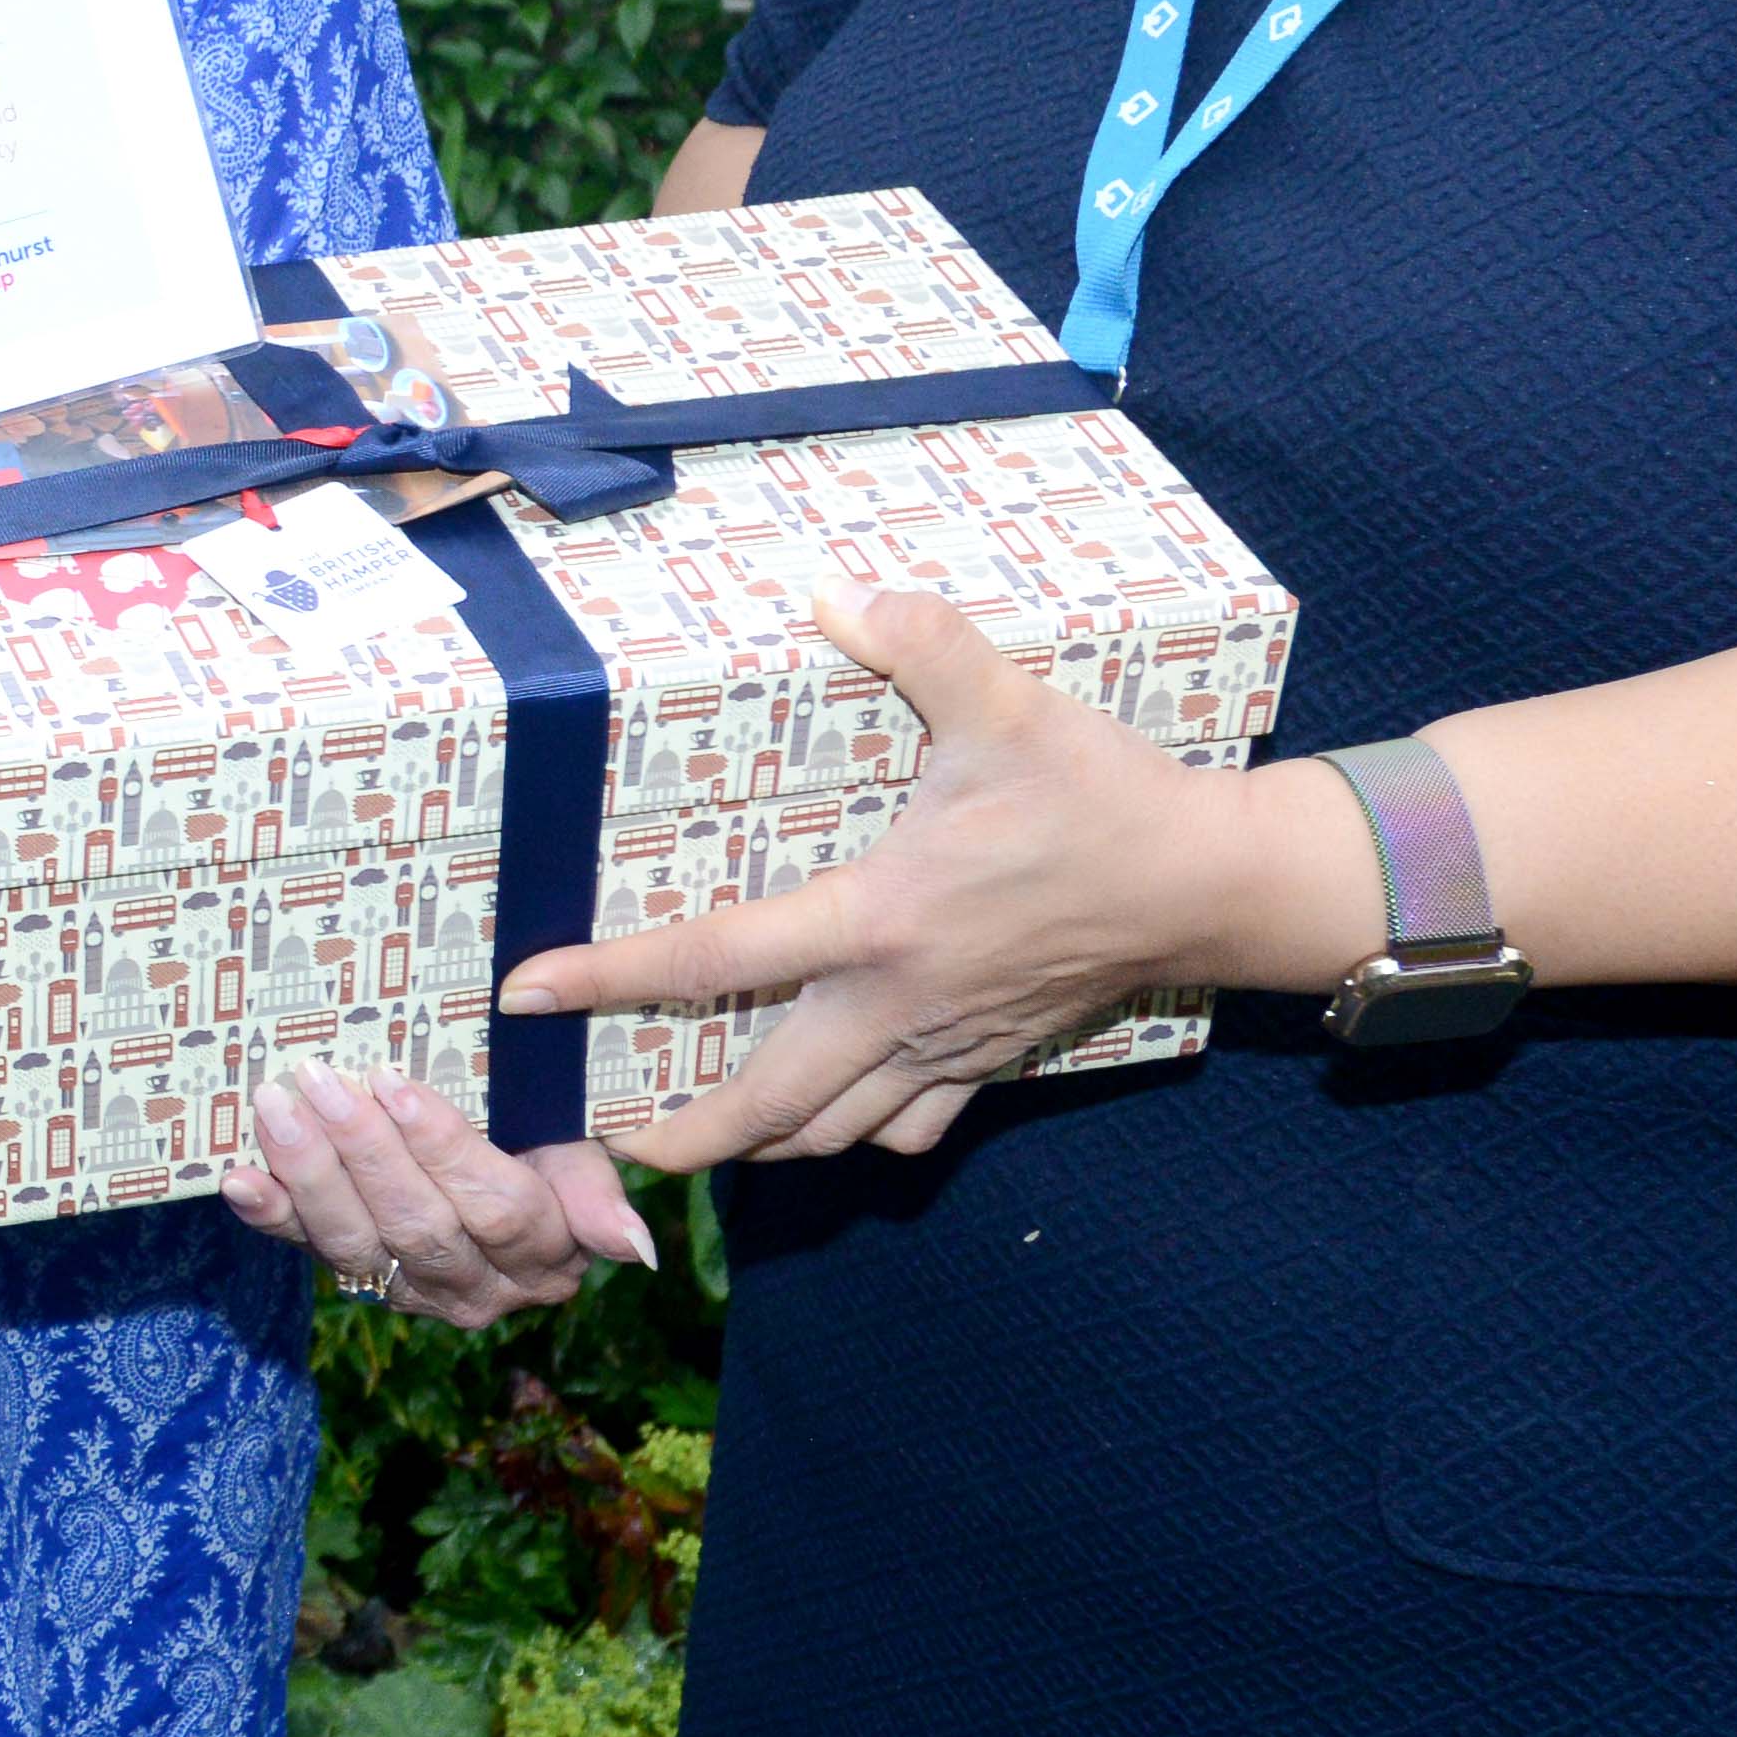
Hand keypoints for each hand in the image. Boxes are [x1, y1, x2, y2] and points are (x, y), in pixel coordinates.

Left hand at [222, 1069, 652, 1321]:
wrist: (501, 1171)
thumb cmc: (546, 1143)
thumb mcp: (581, 1154)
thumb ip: (596, 1195)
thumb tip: (635, 1251)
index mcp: (545, 1255)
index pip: (496, 1208)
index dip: (444, 1149)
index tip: (393, 1082)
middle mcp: (479, 1289)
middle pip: (419, 1226)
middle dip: (363, 1152)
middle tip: (318, 1081)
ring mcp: (413, 1291)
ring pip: (358, 1246)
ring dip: (309, 1175)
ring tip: (275, 1108)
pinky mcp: (360, 1279)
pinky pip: (308, 1252)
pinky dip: (269, 1215)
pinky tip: (238, 1178)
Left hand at [508, 581, 1284, 1167]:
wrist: (1208, 882)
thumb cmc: (1101, 797)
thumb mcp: (1010, 705)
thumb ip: (923, 642)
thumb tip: (839, 590)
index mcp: (876, 921)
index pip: (714, 961)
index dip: (611, 980)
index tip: (529, 996)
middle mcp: (895, 1003)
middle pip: (764, 1105)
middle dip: (680, 1140)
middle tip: (608, 1142)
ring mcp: (943, 1044)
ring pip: (831, 1133)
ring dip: (760, 1147)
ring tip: (699, 1140)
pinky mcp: (988, 1061)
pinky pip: (908, 1128)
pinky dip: (857, 1136)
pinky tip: (830, 1119)